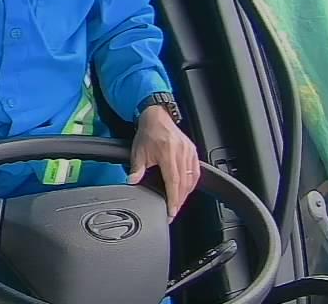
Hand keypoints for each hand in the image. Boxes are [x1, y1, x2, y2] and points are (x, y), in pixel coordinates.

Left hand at [128, 105, 200, 220]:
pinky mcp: (193, 151)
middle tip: (173, 211)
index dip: (173, 199)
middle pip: (184, 184)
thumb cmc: (148, 132)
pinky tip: (187, 189)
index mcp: (168, 154)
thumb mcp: (138, 151)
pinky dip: (192, 182)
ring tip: (178, 203)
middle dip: (179, 200)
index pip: (173, 182)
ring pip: (191, 178)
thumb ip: (136, 169)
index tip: (171, 211)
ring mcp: (189, 152)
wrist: (156, 116)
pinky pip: (196, 171)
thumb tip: (131, 182)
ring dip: (186, 193)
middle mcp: (181, 154)